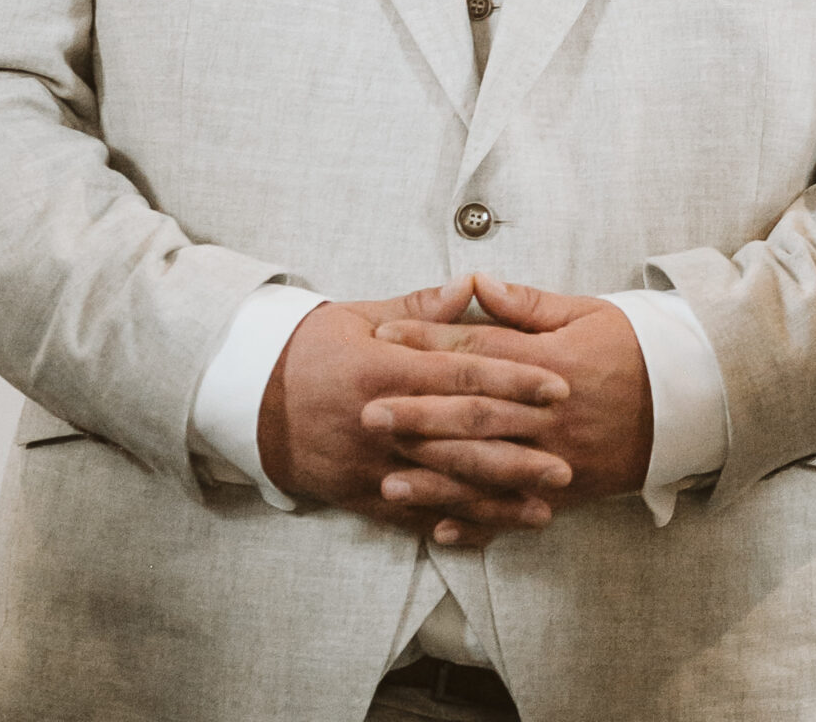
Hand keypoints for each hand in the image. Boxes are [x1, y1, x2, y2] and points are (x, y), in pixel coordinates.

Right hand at [258, 279, 573, 545]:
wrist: (248, 400)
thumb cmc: (311, 348)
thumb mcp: (359, 316)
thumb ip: (421, 309)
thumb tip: (472, 285)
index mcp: (385, 367)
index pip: (461, 375)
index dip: (513, 381)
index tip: (557, 386)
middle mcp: (381, 420)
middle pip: (461, 436)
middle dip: (518, 448)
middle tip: (567, 458)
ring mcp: (371, 464)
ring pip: (445, 484)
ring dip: (499, 496)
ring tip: (546, 503)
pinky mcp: (362, 495)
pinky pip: (415, 515)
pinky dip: (456, 523)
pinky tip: (493, 529)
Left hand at [367, 274, 652, 510]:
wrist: (690, 398)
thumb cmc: (632, 345)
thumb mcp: (584, 311)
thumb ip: (527, 304)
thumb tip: (478, 282)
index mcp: (551, 362)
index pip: (479, 351)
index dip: (429, 343)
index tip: (385, 338)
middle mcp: (550, 414)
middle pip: (474, 414)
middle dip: (418, 413)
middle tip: (368, 411)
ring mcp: (558, 458)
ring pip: (488, 471)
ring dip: (436, 478)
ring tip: (387, 480)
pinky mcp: (567, 492)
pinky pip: (515, 512)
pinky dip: (477, 524)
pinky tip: (437, 530)